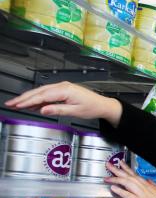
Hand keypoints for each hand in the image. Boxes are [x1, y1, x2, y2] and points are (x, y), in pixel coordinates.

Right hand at [5, 81, 122, 127]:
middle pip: (38, 92)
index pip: (42, 95)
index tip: (17, 105)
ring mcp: (62, 87)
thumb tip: (43, 110)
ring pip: (41, 92)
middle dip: (23, 98)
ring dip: (29, 98)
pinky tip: (32, 105)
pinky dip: (38, 99)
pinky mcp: (63, 91)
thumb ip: (58, 110)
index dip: (28, 101)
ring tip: (17, 104)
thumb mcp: (75, 111)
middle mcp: (62, 86)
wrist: (103, 105)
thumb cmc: (93, 107)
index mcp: (65, 90)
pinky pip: (47, 94)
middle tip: (11, 103)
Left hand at [105, 160, 155, 197]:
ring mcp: (139, 192)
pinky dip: (120, 190)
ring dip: (115, 179)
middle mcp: (141, 186)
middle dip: (117, 169)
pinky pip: (127, 194)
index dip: (125, 168)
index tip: (120, 163)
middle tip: (109, 165)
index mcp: (145, 183)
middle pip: (127, 175)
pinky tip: (113, 188)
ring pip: (126, 182)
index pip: (133, 173)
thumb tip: (149, 181)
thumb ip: (152, 185)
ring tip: (107, 177)